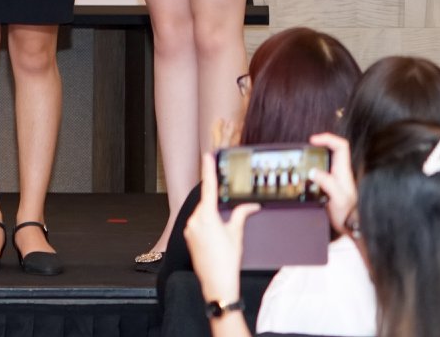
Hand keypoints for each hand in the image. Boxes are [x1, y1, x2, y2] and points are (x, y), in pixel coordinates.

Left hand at [185, 152, 258, 305]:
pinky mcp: (188, 236)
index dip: (209, 170)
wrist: (217, 283)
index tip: (207, 155)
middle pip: (207, 202)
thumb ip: (241, 215)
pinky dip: (207, 225)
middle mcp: (195, 220)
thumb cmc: (228, 260)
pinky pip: (198, 223)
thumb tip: (251, 205)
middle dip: (217, 205)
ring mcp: (190, 228)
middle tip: (226, 222)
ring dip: (212, 217)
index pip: (209, 187)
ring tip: (222, 238)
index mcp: (208, 216)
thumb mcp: (236, 234)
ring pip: (202, 214)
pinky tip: (215, 239)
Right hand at [308, 133, 356, 238]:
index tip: (312, 140)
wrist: (351, 226)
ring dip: (315, 156)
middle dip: (320, 144)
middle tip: (305, 147)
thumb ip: (327, 183)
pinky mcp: (329, 185)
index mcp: (343, 171)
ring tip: (302, 158)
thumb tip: (313, 171)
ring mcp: (335, 178)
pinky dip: (312, 168)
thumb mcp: (337, 198)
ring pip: (327, 159)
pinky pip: (321, 170)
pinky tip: (303, 174)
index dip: (327, 138)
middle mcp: (340, 172)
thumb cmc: (347, 213)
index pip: (341, 146)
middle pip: (333, 149)